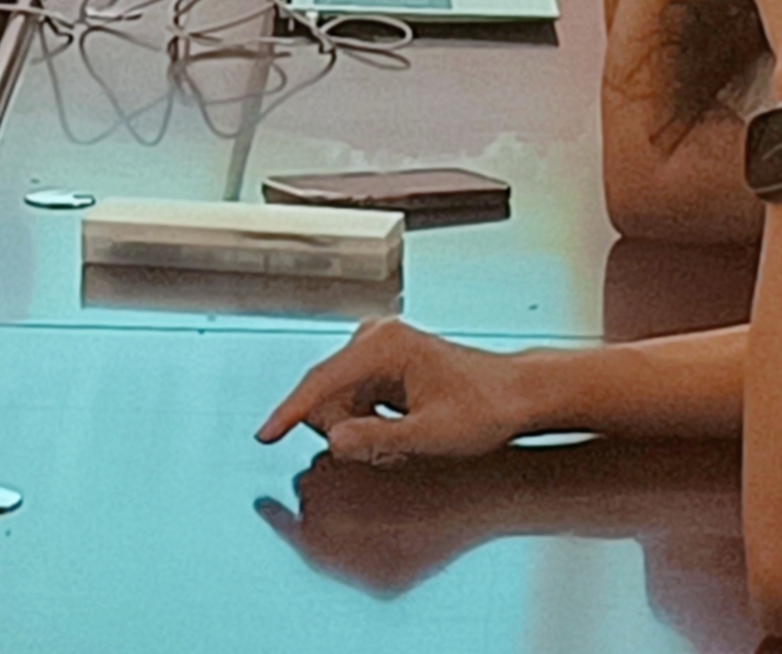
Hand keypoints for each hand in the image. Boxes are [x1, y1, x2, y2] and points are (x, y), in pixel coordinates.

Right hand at [257, 318, 539, 463]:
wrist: (516, 394)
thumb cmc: (485, 408)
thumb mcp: (433, 435)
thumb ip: (379, 438)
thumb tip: (334, 440)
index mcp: (384, 345)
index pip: (321, 382)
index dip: (289, 412)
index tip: (265, 435)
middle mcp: (375, 337)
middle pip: (328, 394)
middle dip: (345, 428)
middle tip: (389, 445)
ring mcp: (377, 346)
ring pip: (339, 399)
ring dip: (359, 426)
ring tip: (404, 434)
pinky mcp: (382, 360)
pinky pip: (353, 397)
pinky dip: (368, 419)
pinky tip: (401, 426)